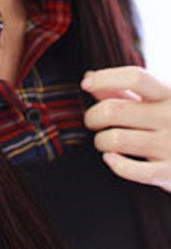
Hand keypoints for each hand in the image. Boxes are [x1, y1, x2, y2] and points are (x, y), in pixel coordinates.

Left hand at [81, 66, 170, 192]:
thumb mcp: (157, 101)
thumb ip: (124, 91)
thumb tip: (90, 78)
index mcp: (169, 94)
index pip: (135, 77)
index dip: (106, 78)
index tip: (86, 84)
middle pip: (116, 110)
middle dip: (93, 116)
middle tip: (91, 121)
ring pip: (117, 139)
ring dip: (100, 141)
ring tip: (103, 141)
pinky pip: (134, 171)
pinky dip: (115, 164)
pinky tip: (111, 159)